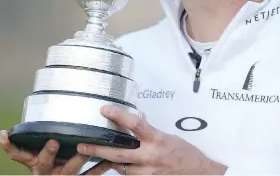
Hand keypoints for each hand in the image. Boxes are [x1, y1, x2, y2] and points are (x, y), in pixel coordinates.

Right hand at [0, 130, 109, 174]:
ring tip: (87, 147)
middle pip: (45, 162)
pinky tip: (109, 162)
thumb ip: (22, 147)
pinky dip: (100, 168)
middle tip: (53, 141)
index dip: (11, 146)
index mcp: (34, 163)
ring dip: (79, 157)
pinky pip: (90, 175)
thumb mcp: (32, 159)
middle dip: (48, 152)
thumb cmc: (48, 167)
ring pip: (71, 169)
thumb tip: (3, 133)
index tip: (6, 134)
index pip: (18, 154)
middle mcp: (46, 172)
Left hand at [76, 106, 227, 174]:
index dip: (118, 115)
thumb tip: (139, 119)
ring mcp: (147, 173)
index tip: (104, 109)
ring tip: (92, 159)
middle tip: (81, 147)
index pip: (135, 123)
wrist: (198, 173)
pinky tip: (113, 169)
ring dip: (107, 163)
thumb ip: (150, 131)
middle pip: (119, 152)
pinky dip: (121, 173)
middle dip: (97, 150)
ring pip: (120, 168)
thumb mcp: (167, 136)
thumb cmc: (184, 153)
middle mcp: (150, 156)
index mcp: (156, 139)